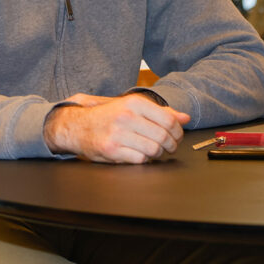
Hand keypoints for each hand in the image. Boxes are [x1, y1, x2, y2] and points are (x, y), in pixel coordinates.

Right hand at [44, 93, 190, 163]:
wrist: (78, 126)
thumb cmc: (108, 117)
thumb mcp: (133, 108)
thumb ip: (161, 112)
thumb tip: (185, 118)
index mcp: (134, 103)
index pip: (168, 119)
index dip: (178, 132)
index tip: (177, 137)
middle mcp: (126, 116)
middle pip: (163, 137)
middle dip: (171, 145)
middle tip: (169, 147)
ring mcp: (118, 134)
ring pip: (154, 150)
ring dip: (157, 154)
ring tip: (153, 151)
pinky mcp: (112, 150)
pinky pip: (140, 159)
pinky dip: (143, 159)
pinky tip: (138, 154)